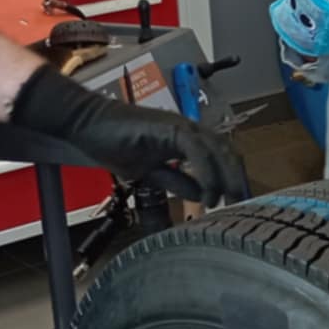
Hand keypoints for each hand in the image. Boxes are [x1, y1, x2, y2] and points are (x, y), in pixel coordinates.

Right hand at [8, 66, 245, 204]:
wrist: (86, 124)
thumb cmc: (114, 144)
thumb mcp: (151, 172)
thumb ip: (176, 181)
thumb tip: (200, 196)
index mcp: (188, 140)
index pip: (221, 157)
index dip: (233, 178)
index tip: (238, 203)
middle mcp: (190, 130)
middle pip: (227, 152)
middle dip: (238, 179)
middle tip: (242, 205)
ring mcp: (181, 126)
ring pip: (217, 150)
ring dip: (226, 178)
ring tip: (227, 201)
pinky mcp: (169, 127)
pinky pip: (196, 150)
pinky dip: (205, 172)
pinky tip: (206, 192)